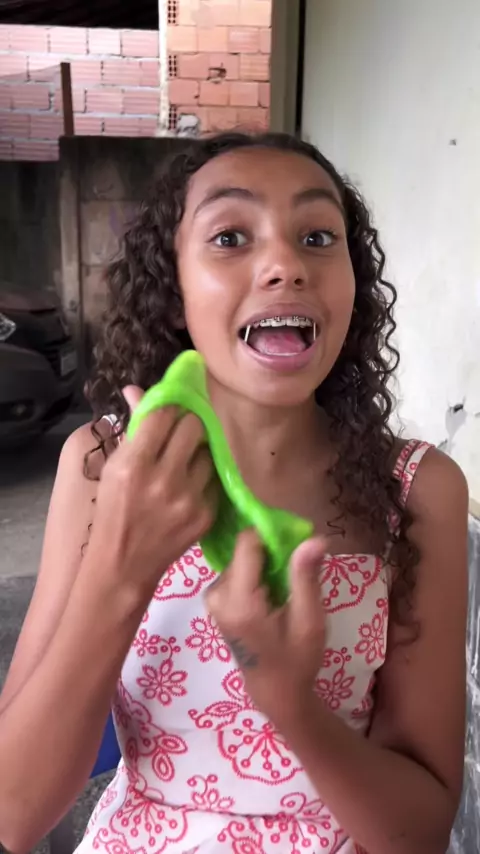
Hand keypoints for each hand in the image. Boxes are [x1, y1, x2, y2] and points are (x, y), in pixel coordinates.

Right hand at [87, 385, 215, 596]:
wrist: (124, 563)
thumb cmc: (112, 511)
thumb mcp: (113, 468)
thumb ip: (132, 428)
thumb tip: (136, 390)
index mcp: (134, 464)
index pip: (164, 415)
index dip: (170, 407)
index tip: (171, 408)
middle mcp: (164, 479)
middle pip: (194, 427)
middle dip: (188, 425)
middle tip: (181, 432)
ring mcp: (188, 498)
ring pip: (209, 451)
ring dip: (198, 451)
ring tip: (184, 461)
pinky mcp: (206, 514)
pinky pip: (214, 478)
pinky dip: (204, 476)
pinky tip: (189, 484)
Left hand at [205, 530, 325, 729]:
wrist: (275, 691)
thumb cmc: (297, 659)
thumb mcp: (309, 620)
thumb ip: (306, 577)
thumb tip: (315, 538)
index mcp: (239, 602)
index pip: (247, 543)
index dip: (273, 534)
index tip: (297, 540)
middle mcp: (217, 596)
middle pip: (244, 550)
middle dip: (272, 551)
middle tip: (297, 569)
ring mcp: (212, 598)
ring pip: (242, 558)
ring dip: (266, 564)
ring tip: (285, 588)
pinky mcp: (215, 600)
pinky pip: (238, 570)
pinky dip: (257, 574)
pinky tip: (272, 594)